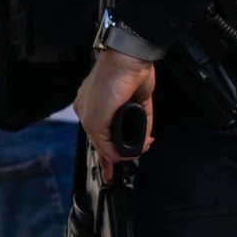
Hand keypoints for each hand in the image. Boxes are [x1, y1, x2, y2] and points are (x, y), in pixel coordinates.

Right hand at [73, 47, 155, 169]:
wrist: (127, 60)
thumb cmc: (105, 85)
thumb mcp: (94, 120)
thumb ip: (102, 143)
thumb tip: (116, 156)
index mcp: (88, 112)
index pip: (96, 141)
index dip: (104, 159)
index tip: (108, 175)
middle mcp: (104, 109)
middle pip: (114, 137)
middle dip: (122, 151)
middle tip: (129, 161)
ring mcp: (123, 105)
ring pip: (130, 130)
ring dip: (137, 142)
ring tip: (142, 148)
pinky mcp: (140, 100)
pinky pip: (144, 120)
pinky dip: (147, 131)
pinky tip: (148, 139)